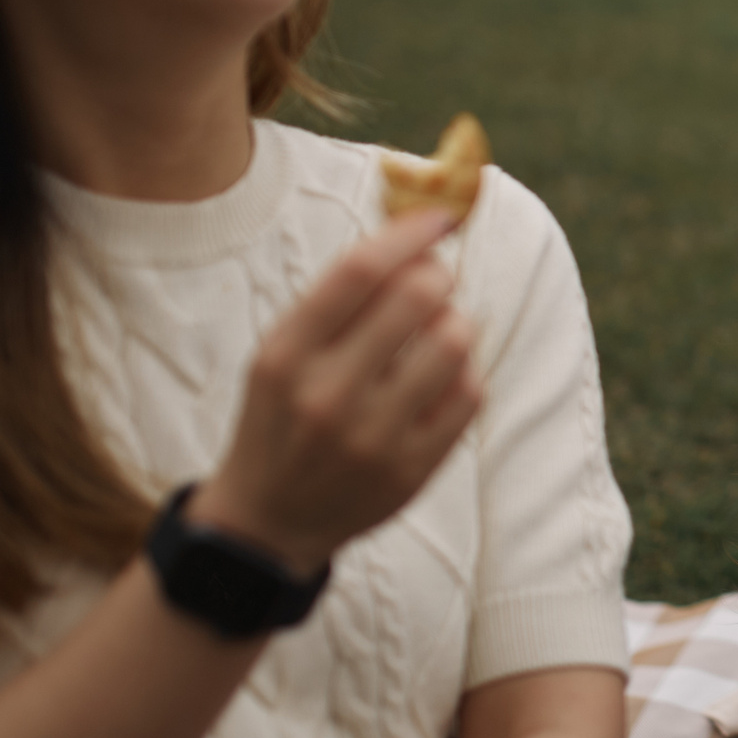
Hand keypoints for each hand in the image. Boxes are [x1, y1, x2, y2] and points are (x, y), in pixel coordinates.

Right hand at [192, 209, 483, 571]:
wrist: (268, 520)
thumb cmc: (281, 415)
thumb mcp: (282, 353)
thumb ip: (338, 299)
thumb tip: (417, 234)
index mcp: (285, 355)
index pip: (360, 270)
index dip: (410, 233)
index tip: (440, 216)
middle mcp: (325, 395)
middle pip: (416, 298)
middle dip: (437, 275)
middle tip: (434, 281)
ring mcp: (372, 437)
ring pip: (453, 342)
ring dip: (456, 322)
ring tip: (439, 329)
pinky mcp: (411, 470)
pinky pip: (469, 394)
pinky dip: (465, 371)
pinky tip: (442, 375)